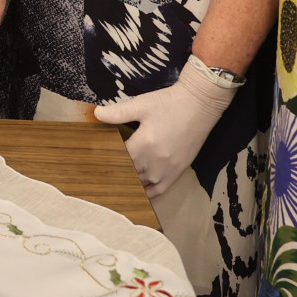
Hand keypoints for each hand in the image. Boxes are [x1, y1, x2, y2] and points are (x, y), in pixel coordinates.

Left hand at [94, 65, 235, 197]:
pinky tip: (137, 193)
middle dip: (116, 170)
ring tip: (116, 181)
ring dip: (129, 181)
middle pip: (127, 173)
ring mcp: (167, 170)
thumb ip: (118, 112)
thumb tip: (96, 114)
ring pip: (141, 184)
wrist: (199, 104)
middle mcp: (154, 162)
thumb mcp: (141, 104)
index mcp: (142, 145)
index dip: (106, 158)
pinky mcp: (177, 172)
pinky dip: (147, 193)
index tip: (97, 157)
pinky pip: (159, 191)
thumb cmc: (169, 103)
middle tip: (102, 170)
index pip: (117, 159)